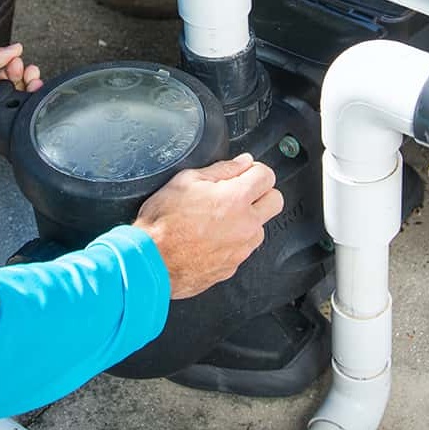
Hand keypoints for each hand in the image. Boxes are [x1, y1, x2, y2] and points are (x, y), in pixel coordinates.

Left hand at [0, 43, 42, 175]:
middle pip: (14, 92)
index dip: (14, 68)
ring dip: (28, 97)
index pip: (3, 76)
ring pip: (17, 111)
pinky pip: (12, 133)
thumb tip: (13, 49)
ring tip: (32, 84)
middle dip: (26, 79)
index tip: (20, 62)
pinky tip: (26, 108)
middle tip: (30, 73)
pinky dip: (21, 121)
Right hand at [133, 154, 282, 299]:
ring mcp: (242, 249)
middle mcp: (247, 225)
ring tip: (217, 217)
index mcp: (236, 199)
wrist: (152, 260)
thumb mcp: (186, 180)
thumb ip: (221, 169)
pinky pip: (243, 248)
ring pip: (260, 227)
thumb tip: (242, 162)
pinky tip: (209, 236)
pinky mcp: (234, 266)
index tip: (244, 171)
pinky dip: (233, 240)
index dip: (254, 169)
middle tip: (237, 191)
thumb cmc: (164, 221)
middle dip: (261, 192)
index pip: (267, 176)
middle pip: (276, 201)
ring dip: (247, 219)